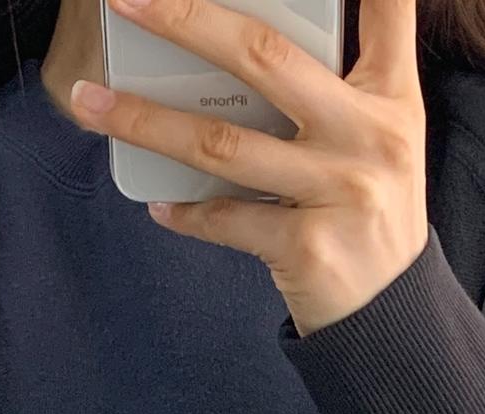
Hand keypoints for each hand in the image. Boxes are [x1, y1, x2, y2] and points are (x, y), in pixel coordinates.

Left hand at [65, 0, 428, 334]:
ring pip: (223, 144)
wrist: (392, 313)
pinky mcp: (308, 247)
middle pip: (265, 58)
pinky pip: (227, 219)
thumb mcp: (384, 139)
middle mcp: (370, 138)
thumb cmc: (368, 212)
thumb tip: (244, 39)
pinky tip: (159, 204)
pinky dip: (187, 211)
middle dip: (186, 19)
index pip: (384, 12)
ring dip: (146, 121)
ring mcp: (339, 192)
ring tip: (92, 102)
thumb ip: (343, 81)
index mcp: (390, 98)